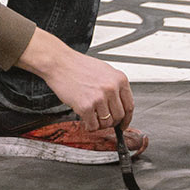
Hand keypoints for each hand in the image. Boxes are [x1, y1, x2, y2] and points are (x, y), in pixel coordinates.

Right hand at [18, 29, 132, 132]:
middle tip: (103, 120)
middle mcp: (112, 88)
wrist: (59, 63)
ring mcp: (99, 98)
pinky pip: (93, 125)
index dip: (127, 119)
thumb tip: (119, 104)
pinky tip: (85, 119)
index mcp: (119, 79)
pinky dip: (89, 126)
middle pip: (119, 116)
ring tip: (91, 116)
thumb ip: (114, 86)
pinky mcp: (86, 107)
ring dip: (99, 124)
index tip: (123, 124)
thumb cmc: (78, 66)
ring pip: (107, 123)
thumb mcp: (104, 71)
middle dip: (112, 122)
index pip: (129, 106)